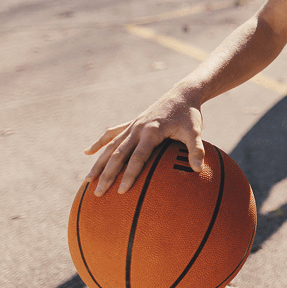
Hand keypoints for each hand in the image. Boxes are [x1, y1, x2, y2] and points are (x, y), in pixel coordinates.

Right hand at [83, 91, 205, 195]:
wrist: (182, 94)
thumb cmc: (190, 115)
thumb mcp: (196, 131)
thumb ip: (196, 149)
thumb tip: (199, 169)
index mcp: (152, 131)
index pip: (138, 157)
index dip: (129, 174)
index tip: (121, 191)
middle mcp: (138, 128)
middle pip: (118, 155)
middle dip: (107, 175)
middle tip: (98, 193)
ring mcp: (133, 125)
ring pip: (110, 146)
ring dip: (99, 163)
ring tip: (87, 180)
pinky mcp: (131, 123)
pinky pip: (112, 134)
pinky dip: (100, 143)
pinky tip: (88, 152)